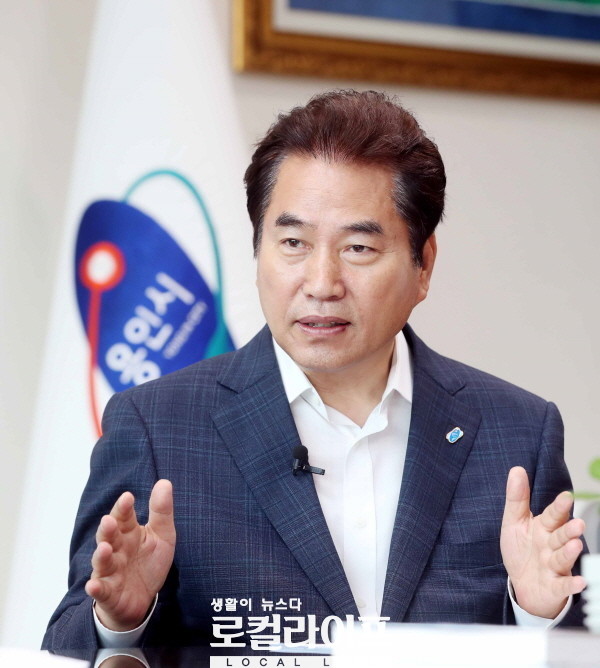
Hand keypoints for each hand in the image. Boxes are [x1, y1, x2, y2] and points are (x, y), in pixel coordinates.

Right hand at [85, 479, 175, 630]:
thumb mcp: (162, 535)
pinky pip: (100, 590)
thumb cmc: (149, 562)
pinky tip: (92, 585)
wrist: (143, 599)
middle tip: (109, 520)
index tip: (128, 497)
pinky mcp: (108, 593)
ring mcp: (110, 571)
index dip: (124, 508)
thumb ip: (161, 510)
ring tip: (104, 548)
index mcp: (128, 533)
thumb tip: (164, 481)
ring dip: (101, 555)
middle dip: (108, 529)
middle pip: (109, 536)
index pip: (124, 517)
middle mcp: (116, 549)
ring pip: (102, 561)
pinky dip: (95, 588)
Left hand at [500, 466, 585, 618]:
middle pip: (561, 536)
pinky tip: (580, 581)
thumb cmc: (521, 550)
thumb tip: (517, 469)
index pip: (553, 515)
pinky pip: (563, 585)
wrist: (522, 585)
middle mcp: (551, 545)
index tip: (566, 496)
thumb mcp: (514, 522)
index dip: (559, 507)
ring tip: (575, 544)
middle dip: (569, 530)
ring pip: (562, 558)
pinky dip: (571, 584)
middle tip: (578, 524)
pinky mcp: (554, 586)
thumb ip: (517, 498)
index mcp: (543, 528)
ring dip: (569, 552)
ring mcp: (554, 566)